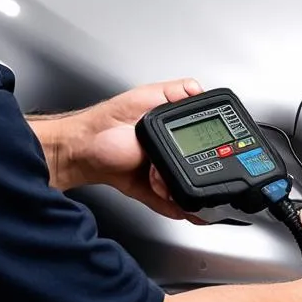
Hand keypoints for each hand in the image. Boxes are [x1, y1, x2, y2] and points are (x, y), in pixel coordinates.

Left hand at [59, 79, 205, 220]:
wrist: (81, 149)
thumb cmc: (107, 122)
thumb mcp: (145, 97)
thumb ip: (174, 92)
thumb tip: (198, 90)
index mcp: (168, 128)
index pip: (198, 137)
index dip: (210, 144)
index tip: (220, 150)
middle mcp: (165, 151)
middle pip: (193, 166)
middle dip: (198, 173)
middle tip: (198, 172)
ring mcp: (156, 173)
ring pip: (179, 187)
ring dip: (184, 192)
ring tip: (185, 193)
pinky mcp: (144, 190)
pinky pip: (164, 203)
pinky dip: (175, 209)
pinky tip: (185, 211)